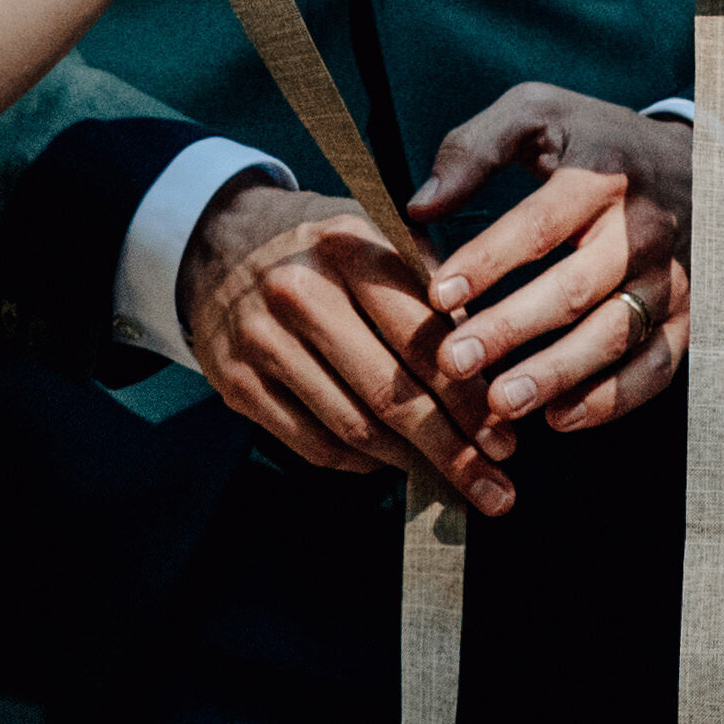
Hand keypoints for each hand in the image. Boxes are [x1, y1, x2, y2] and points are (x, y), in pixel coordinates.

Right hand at [177, 175, 517, 513]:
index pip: (421, 339)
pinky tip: (391, 462)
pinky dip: (361, 462)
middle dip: (451, 450)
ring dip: (411, 464)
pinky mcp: (235, 383)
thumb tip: (492, 368)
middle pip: (390, 394)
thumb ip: (434, 290)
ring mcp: (262, 341)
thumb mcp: (377, 235)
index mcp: (348, 249)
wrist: (217, 242)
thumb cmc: (320, 247)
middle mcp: (300, 293)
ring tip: (453, 482)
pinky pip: (313, 444)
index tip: (506, 438)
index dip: (468, 398)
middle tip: (494, 487)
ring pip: (353, 427)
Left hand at [408, 86, 691, 431]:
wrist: (699, 163)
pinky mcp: (687, 316)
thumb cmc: (594, 141)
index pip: (539, 225)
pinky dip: (612, 399)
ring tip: (500, 403)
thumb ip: (473, 150)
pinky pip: (656, 367)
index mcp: (601, 176)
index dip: (487, 262)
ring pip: (615, 334)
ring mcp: (670, 278)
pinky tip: (559, 418)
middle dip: (512, 328)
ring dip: (557, 373)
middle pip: (576, 288)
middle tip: (455, 360)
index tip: (437, 295)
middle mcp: (642, 230)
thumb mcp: (537, 113)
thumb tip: (419, 207)